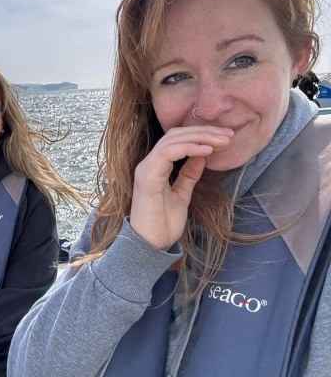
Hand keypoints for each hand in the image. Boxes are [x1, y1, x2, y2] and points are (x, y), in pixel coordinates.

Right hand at [129, 126, 233, 249]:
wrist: (150, 245)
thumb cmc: (163, 224)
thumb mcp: (182, 194)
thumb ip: (189, 174)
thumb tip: (202, 156)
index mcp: (156, 166)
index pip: (177, 139)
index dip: (201, 134)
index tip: (226, 138)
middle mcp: (148, 163)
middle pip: (176, 134)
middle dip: (204, 131)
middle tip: (229, 135)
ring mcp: (146, 168)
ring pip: (172, 139)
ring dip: (200, 137)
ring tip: (223, 141)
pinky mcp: (147, 176)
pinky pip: (168, 153)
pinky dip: (189, 148)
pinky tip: (207, 151)